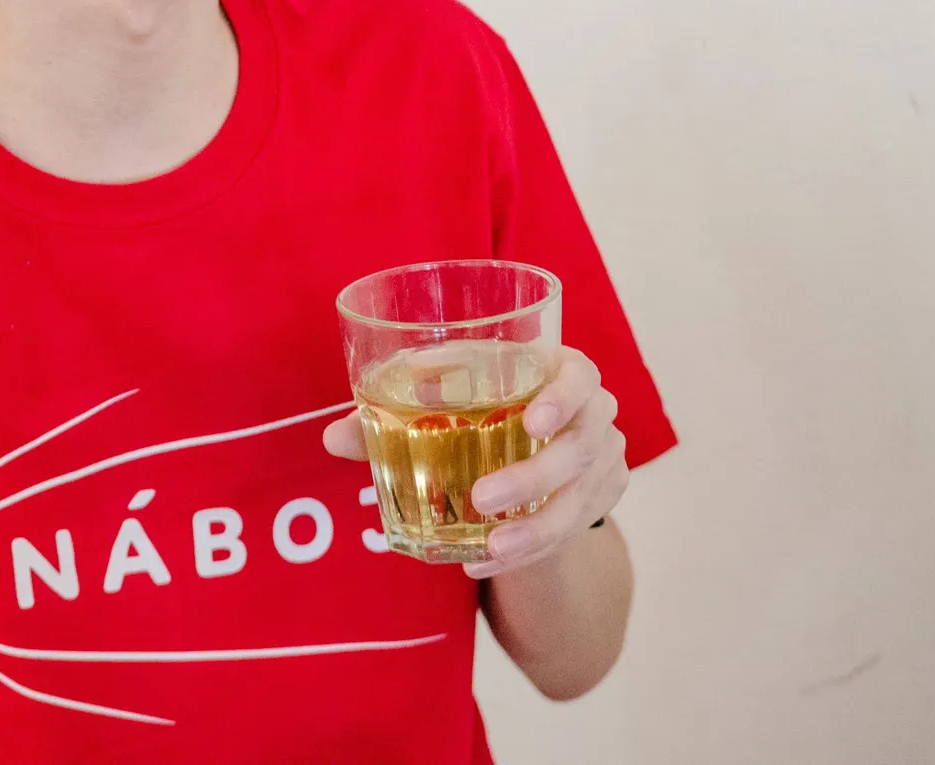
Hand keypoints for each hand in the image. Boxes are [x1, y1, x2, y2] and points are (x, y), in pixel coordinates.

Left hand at [321, 347, 627, 579]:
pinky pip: (569, 534)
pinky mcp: (598, 502)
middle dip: (532, 476)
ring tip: (490, 549)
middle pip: (580, 446)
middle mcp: (593, 415)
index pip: (581, 376)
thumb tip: (332, 438)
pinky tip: (484, 563)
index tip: (531, 422)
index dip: (564, 397)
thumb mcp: (448, 397)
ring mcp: (603, 463)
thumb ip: (391, 413)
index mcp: (561, 371)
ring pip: (578, 502)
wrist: (531, 441)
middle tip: (482, 498)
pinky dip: (527, 552)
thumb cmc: (482, 401)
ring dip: (533, 529)